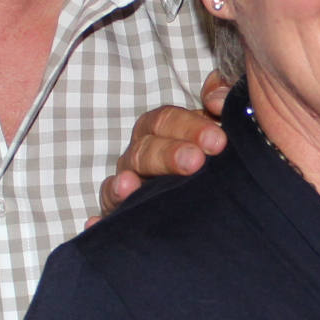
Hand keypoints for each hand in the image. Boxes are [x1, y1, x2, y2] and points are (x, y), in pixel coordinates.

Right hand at [98, 72, 229, 215]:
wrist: (217, 200)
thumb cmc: (216, 155)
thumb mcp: (223, 126)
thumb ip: (223, 101)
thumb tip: (216, 98)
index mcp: (162, 130)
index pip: (166, 121)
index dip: (189, 126)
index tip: (217, 140)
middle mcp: (141, 154)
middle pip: (145, 149)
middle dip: (169, 154)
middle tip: (196, 162)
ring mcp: (129, 183)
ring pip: (125, 178)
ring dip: (126, 183)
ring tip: (133, 185)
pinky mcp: (123, 214)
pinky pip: (108, 212)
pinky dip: (101, 217)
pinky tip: (96, 222)